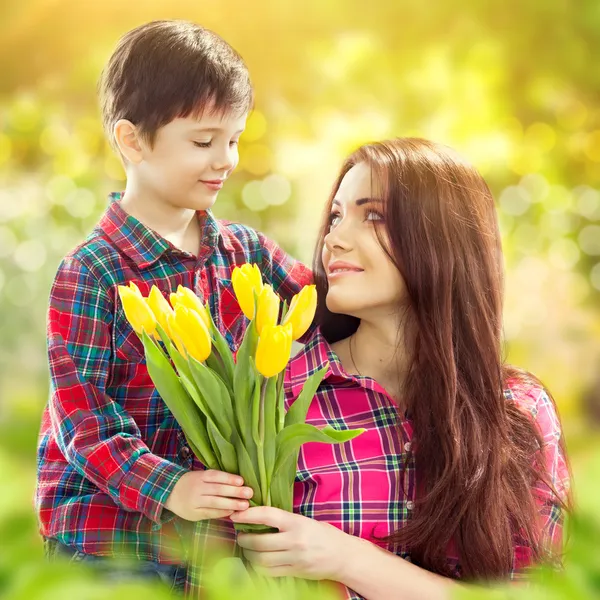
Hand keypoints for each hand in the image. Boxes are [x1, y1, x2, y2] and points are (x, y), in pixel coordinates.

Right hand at [165, 470, 253, 520]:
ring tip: (245, 505)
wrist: (169, 492)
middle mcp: (197, 488)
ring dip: (231, 504)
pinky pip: (210, 513)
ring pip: (215, 502)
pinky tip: (232, 512)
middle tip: (249, 493)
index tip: (242, 481)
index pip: (216, 476)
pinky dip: (222, 513)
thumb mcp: (200, 476)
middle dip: (234, 492)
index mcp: (200, 476)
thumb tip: (239, 483)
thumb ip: (216, 480)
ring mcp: (194, 501)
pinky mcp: (193, 513)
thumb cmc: (192, 483)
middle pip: (217, 489)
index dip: (229, 478)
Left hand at [231, 506, 351, 580]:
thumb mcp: (304, 520)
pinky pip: (269, 572)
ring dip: (249, 554)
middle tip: (240, 535)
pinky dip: (258, 567)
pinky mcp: (295, 573)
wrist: (342, 556)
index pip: (267, 515)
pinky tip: (257, 561)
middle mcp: (295, 540)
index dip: (248, 514)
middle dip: (244, 539)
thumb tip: (257, 517)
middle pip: (259, 541)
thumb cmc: (322, 534)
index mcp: (297, 522)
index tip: (236, 514)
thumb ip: (284, 520)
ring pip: (261, 559)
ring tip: (247, 548)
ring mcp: (294, 559)